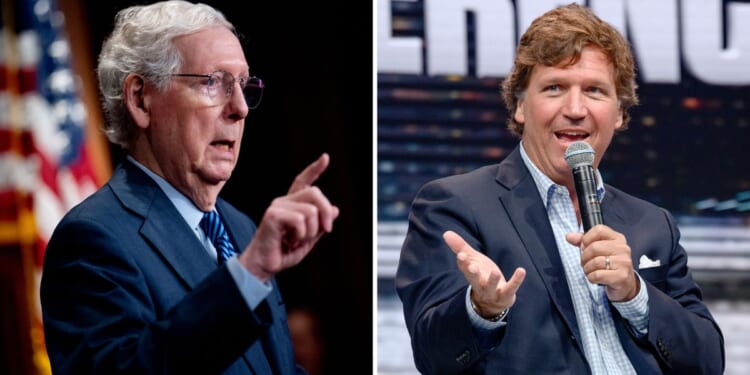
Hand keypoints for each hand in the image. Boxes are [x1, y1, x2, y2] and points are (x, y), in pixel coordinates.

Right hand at [239, 153, 339, 281]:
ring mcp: (277, 206)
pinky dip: (301, 235)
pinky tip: (290, 241)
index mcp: (292, 205)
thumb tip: (335, 209)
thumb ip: (321, 225)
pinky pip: (299, 220)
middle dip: (326, 212)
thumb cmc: (283, 253)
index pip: (303, 181)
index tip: (325, 157)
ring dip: (311, 231)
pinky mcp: (272, 215)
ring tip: (298, 241)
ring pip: (310, 210)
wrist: (263, 266)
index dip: (315, 169)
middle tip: (326, 230)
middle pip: (315, 192)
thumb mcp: (309, 240)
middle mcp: (284, 201)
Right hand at [443, 231, 525, 318]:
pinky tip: (521, 271)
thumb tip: (446, 233)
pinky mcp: (506, 295)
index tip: (462, 255)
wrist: (493, 301)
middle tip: (472, 267)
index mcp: (470, 273)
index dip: (463, 262)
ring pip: (490, 287)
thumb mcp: (472, 260)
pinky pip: (511, 288)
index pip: (464, 268)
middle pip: (473, 279)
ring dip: (492, 280)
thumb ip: (460, 247)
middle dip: (472, 273)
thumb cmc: (481, 275)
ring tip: (495, 272)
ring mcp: (492, 291)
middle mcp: (479, 283)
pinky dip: (516, 280)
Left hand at [566, 225, 638, 301]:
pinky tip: (595, 278)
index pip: (599, 230)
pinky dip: (591, 277)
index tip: (584, 247)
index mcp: (618, 238)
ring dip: (587, 269)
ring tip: (590, 271)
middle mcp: (623, 248)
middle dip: (584, 257)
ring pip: (595, 262)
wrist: (625, 284)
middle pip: (594, 247)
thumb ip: (583, 242)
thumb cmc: (609, 264)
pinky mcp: (621, 276)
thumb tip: (569, 236)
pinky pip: (597, 275)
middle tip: (585, 263)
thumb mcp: (599, 250)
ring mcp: (624, 262)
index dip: (586, 238)